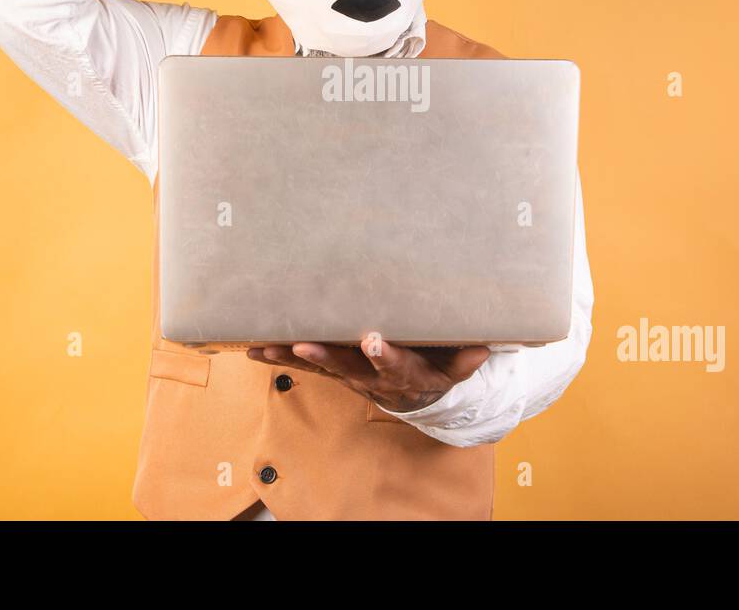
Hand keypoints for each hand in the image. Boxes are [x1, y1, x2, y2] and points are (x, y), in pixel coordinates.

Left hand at [248, 333, 490, 412]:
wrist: (419, 397)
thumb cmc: (438, 369)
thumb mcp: (456, 366)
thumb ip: (466, 358)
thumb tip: (483, 346)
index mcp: (405, 373)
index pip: (396, 364)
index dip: (384, 355)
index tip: (373, 341)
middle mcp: (372, 378)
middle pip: (347, 368)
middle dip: (325, 357)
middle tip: (303, 346)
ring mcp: (351, 376)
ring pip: (320, 367)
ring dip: (292, 357)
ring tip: (265, 347)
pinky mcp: (336, 372)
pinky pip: (307, 367)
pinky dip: (281, 357)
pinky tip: (255, 349)